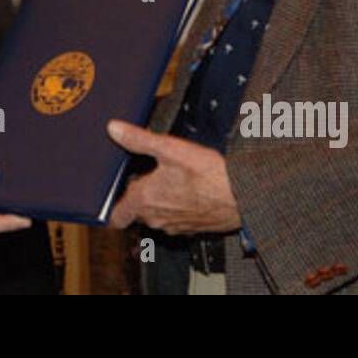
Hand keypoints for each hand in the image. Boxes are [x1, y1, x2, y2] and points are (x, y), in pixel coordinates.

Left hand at [106, 120, 240, 233]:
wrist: (242, 195)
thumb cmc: (208, 175)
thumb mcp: (169, 148)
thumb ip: (138, 139)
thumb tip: (115, 129)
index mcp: (144, 201)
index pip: (116, 217)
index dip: (115, 204)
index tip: (119, 191)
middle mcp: (156, 219)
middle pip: (138, 212)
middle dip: (141, 195)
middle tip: (151, 173)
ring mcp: (175, 226)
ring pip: (158, 216)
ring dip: (161, 201)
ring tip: (173, 179)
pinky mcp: (193, 229)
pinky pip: (177, 219)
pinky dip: (179, 207)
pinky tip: (191, 189)